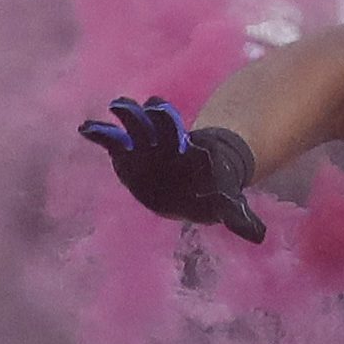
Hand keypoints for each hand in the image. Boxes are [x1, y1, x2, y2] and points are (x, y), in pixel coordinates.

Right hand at [76, 96, 266, 243]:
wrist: (192, 177)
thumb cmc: (212, 191)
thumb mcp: (227, 203)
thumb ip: (238, 217)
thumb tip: (258, 236)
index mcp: (195, 159)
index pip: (197, 151)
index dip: (199, 152)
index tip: (196, 148)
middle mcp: (172, 147)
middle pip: (166, 128)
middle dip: (160, 119)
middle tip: (155, 108)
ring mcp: (149, 145)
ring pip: (139, 126)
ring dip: (131, 116)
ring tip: (117, 107)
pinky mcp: (128, 152)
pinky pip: (113, 141)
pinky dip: (101, 134)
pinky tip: (85, 128)